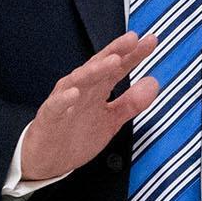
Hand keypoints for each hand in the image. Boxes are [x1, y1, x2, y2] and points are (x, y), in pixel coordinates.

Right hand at [19, 32, 161, 182]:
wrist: (48, 160)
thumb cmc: (76, 136)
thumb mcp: (112, 120)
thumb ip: (132, 102)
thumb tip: (153, 83)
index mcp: (97, 89)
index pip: (117, 68)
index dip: (134, 55)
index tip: (150, 41)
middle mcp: (82, 90)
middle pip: (99, 66)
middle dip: (116, 52)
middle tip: (132, 40)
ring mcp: (65, 102)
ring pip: (80, 81)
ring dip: (95, 70)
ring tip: (113, 61)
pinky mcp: (50, 117)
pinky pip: (56, 106)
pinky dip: (64, 99)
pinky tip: (74, 93)